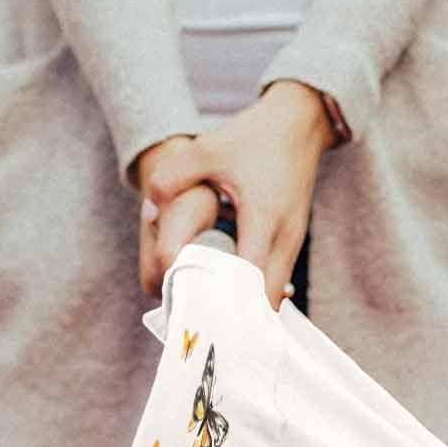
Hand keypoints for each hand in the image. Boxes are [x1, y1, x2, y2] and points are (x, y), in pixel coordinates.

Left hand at [140, 81, 335, 309]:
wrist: (299, 121)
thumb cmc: (254, 136)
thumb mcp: (208, 150)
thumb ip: (172, 178)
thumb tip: (148, 212)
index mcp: (264, 219)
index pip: (249, 282)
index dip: (226, 306)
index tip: (200, 319)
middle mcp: (285, 238)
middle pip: (264, 301)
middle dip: (236, 318)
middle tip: (202, 325)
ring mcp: (293, 243)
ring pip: (272, 295)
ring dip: (246, 307)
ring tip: (212, 314)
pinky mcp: (293, 242)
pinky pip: (275, 281)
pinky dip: (254, 292)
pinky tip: (228, 294)